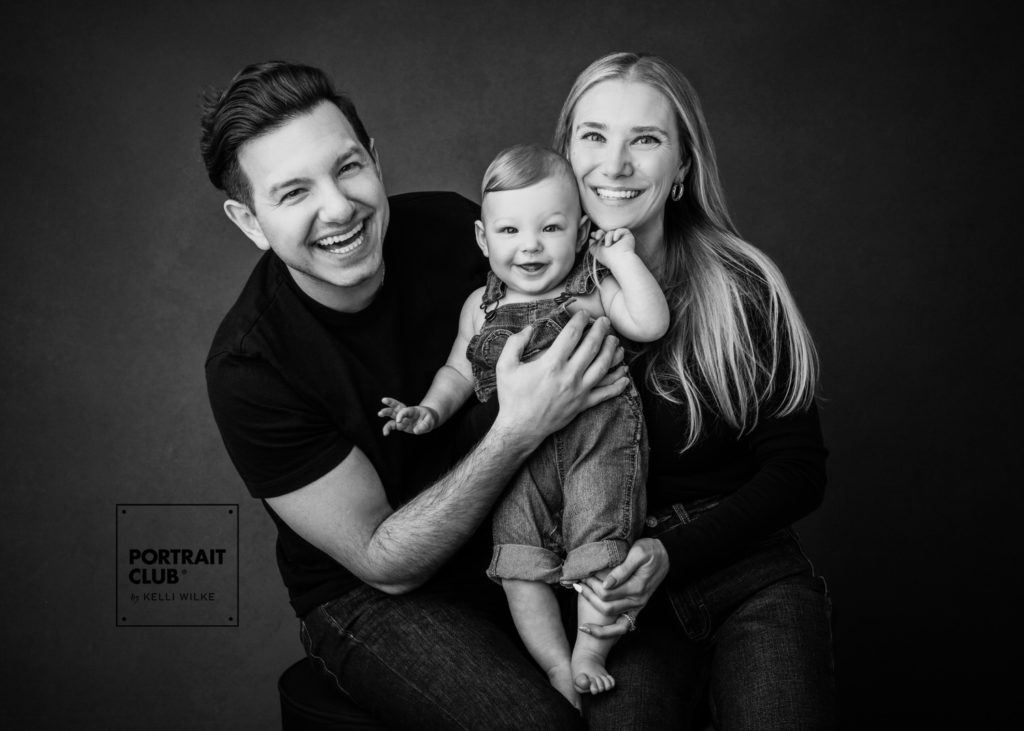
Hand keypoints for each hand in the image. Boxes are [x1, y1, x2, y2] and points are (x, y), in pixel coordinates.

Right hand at [378, 398, 437, 435]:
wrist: (428, 419)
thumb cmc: (429, 419)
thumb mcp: (430, 422)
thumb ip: (424, 426)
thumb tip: (415, 431)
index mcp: (413, 410)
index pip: (406, 410)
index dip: (401, 414)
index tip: (398, 421)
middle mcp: (406, 413)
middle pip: (397, 406)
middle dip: (391, 403)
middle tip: (383, 400)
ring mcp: (402, 418)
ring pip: (392, 414)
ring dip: (386, 413)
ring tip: (379, 413)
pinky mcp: (400, 424)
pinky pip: (392, 425)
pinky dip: (388, 429)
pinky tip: (385, 433)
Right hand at [491, 312, 626, 446]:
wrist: (520, 428)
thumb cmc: (512, 397)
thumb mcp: (505, 366)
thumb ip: (515, 343)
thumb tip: (529, 328)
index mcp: (551, 364)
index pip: (572, 335)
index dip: (580, 320)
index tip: (583, 313)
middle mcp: (569, 376)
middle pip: (592, 347)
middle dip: (601, 331)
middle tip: (605, 322)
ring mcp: (579, 391)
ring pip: (603, 367)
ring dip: (613, 352)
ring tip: (616, 342)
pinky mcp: (583, 404)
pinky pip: (606, 393)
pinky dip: (618, 384)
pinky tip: (625, 375)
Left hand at [575, 538, 668, 637]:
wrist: (667, 555)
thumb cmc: (651, 550)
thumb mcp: (638, 553)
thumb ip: (623, 569)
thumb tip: (606, 583)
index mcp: (637, 587)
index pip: (607, 593)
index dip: (591, 586)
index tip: (582, 576)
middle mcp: (637, 601)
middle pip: (606, 607)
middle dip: (589, 597)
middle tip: (578, 584)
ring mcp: (638, 606)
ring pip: (611, 618)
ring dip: (594, 610)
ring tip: (581, 598)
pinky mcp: (637, 607)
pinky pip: (621, 626)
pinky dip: (606, 630)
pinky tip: (591, 626)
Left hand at [588, 227, 635, 267]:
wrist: (620, 260)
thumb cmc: (608, 258)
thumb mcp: (597, 253)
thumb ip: (592, 246)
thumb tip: (590, 240)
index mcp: (608, 245)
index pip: (602, 236)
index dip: (597, 234)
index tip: (593, 235)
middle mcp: (614, 242)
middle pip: (606, 231)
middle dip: (600, 232)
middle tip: (597, 237)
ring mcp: (621, 239)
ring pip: (612, 231)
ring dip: (608, 237)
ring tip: (608, 245)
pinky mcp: (628, 236)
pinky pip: (621, 230)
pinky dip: (617, 233)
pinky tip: (615, 239)